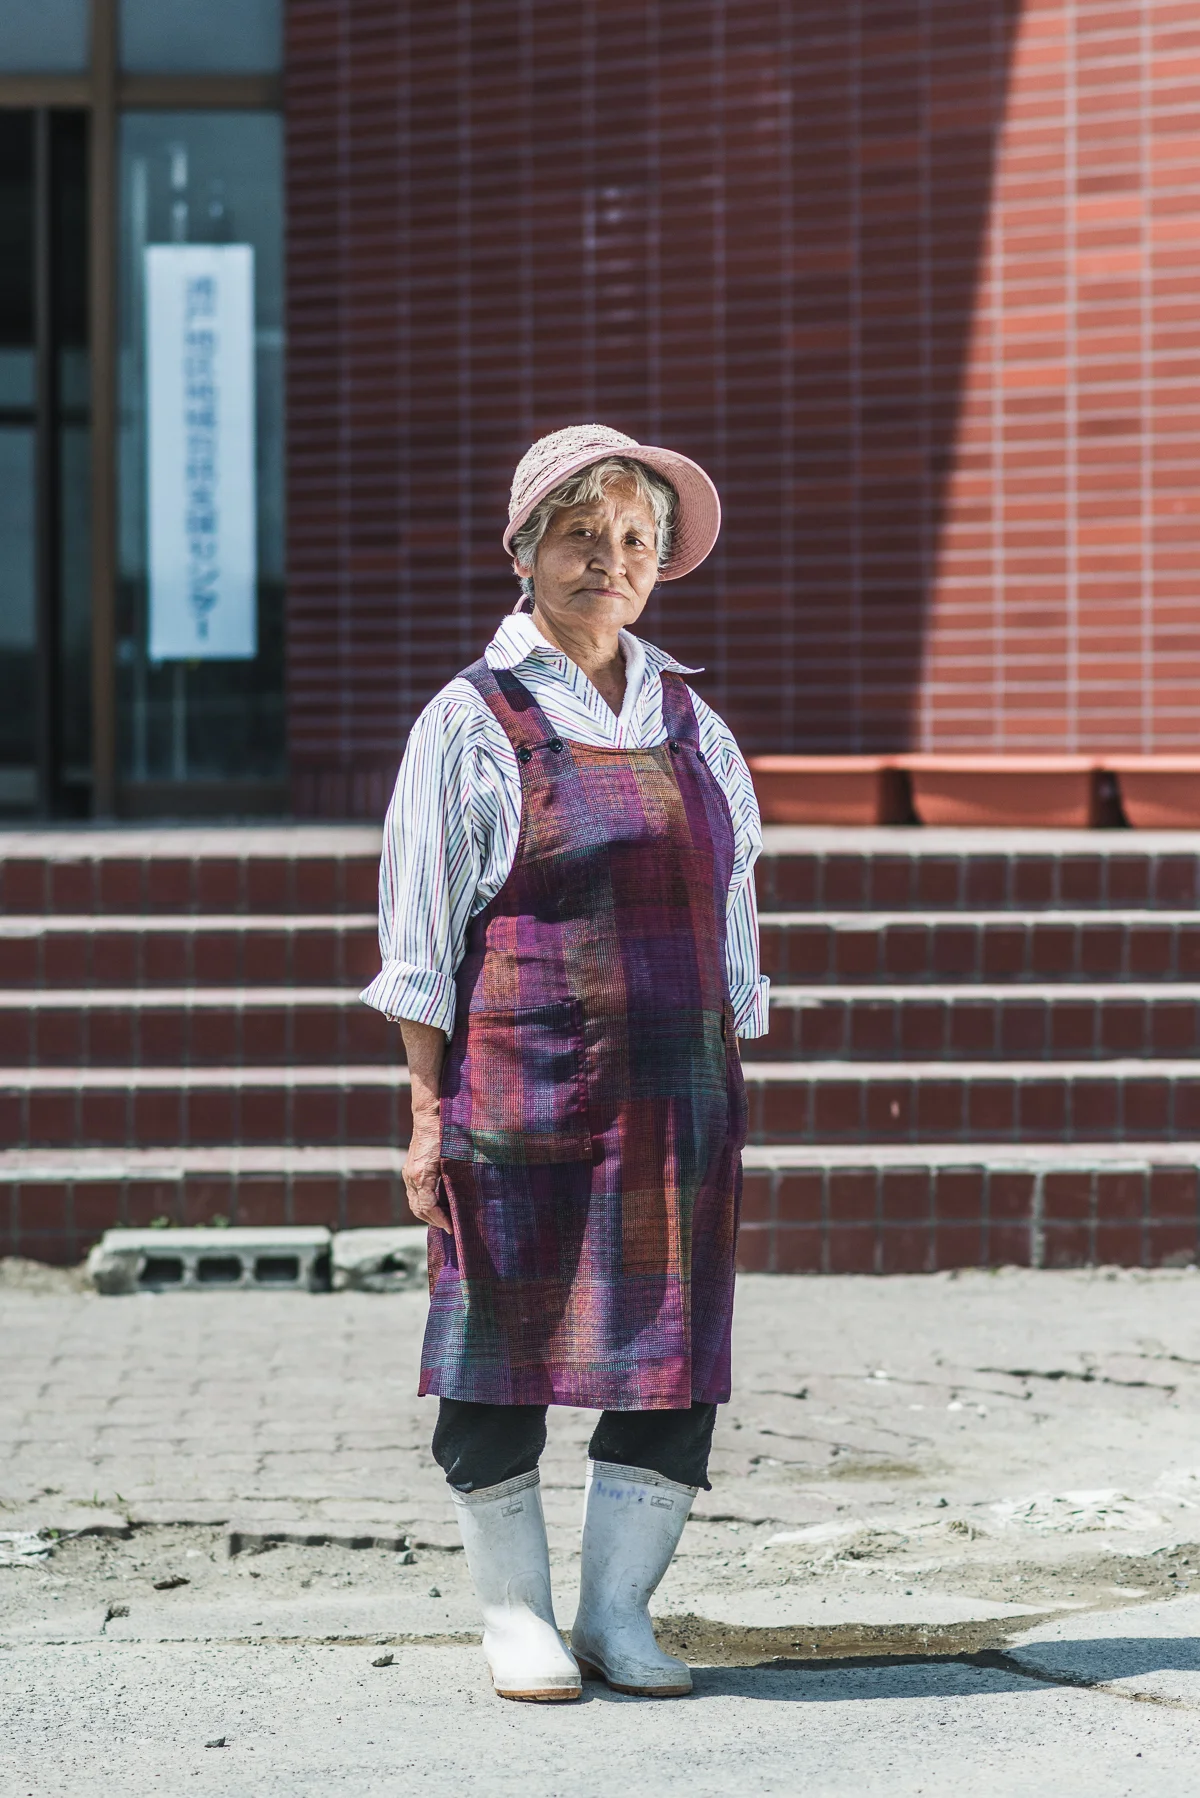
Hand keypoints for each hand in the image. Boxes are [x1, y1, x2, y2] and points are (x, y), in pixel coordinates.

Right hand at [404, 1109, 450, 1231]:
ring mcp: (408, 1174)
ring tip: (443, 1220)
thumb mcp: (452, 1156)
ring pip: (414, 1203)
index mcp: (421, 1175)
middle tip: (449, 1228)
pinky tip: (436, 1206)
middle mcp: (411, 1177)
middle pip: (418, 1209)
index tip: (452, 1228)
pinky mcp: (409, 1170)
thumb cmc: (444, 1134)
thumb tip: (465, 1198)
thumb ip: (455, 1177)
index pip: (428, 1207)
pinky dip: (423, 1204)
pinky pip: (413, 1194)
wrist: (427, 1117)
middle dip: (434, 1221)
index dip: (440, 1220)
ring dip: (428, 1215)